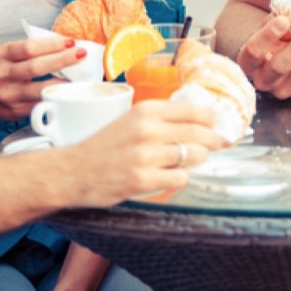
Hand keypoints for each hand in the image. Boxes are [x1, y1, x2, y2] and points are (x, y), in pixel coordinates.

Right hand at [0, 36, 82, 121]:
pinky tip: (68, 91)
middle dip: (62, 60)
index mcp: (2, 55)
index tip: (71, 41)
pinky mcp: (16, 111)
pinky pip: (41, 103)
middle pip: (35, 67)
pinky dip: (56, 96)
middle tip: (82, 54)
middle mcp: (2, 75)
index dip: (52, 44)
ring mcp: (9, 95)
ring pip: (39, 89)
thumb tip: (65, 45)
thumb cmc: (1, 70)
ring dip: (63, 82)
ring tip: (80, 76)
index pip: (29, 48)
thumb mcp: (8, 55)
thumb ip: (30, 50)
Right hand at [62, 100, 226, 204]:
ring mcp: (145, 156)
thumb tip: (202, 123)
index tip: (217, 126)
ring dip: (195, 161)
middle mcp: (147, 129)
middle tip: (214, 146)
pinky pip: (180, 178)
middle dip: (212, 142)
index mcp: (146, 110)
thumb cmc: (104, 146)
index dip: (212, 120)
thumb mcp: (131, 121)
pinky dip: (180, 178)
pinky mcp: (143, 180)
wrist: (72, 171)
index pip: (195, 111)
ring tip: (185, 162)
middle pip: (200, 134)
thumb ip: (162, 120)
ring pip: (194, 156)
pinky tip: (169, 176)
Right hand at [234, 15, 290, 98]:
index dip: (268, 36)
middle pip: (279, 67)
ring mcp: (284, 89)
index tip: (283, 21)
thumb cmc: (272, 39)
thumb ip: (276, 21)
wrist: (279, 56)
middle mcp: (263, 80)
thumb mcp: (269, 28)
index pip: (254, 51)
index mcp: (249, 63)